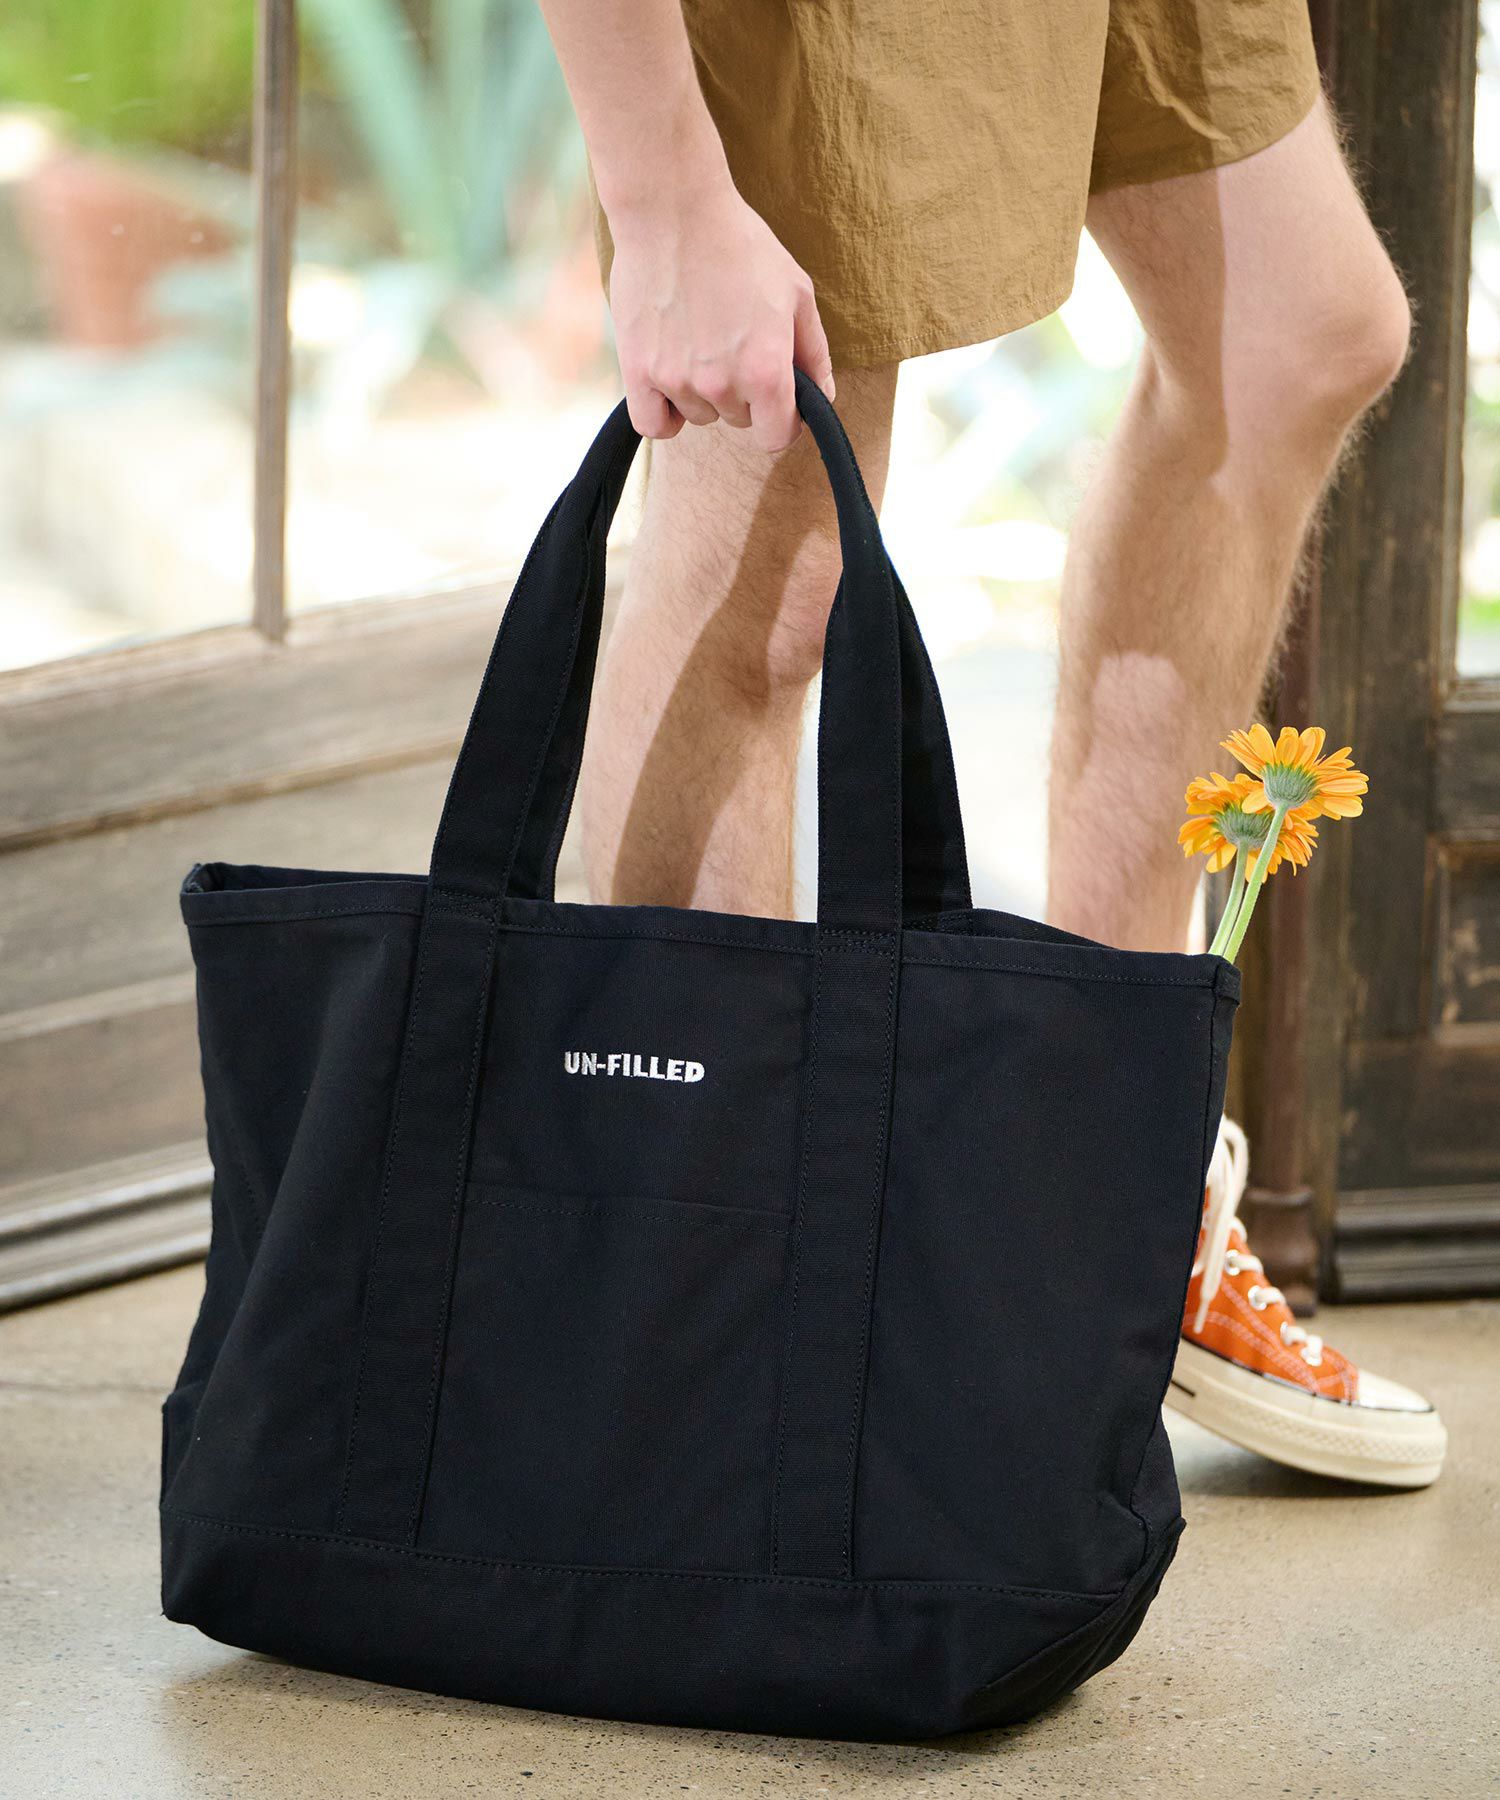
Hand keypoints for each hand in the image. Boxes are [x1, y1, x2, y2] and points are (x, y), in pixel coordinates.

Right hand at [607, 179, 834, 452]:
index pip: (777, 437)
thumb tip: (823, 400)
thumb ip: (814, 353)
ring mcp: (678, 381)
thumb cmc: (740, 245)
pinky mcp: (639, 372)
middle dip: (743, 393)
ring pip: (698, 417)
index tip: (777, 402)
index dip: (783, 421)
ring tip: (697, 337)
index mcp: (767, 371)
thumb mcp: (796, 292)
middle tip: (731, 339)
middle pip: (738, 421)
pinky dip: (664, 413)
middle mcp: (723, 385)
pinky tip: (670, 381)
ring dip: (702, 392)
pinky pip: (654, 425)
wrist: (673, 211)